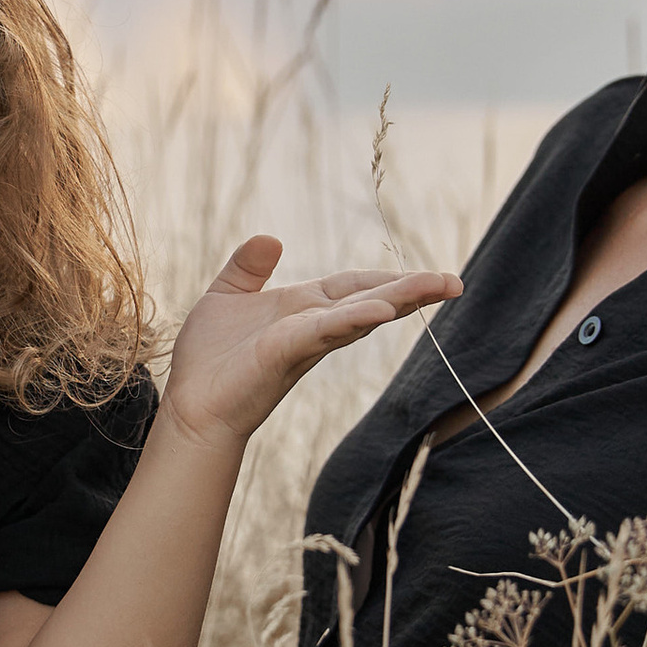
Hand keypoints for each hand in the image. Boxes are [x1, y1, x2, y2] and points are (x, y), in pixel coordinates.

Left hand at [160, 236, 460, 452]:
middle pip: (372, 300)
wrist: (191, 408)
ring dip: (398, 299)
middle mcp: (313, 325)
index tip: (429, 276)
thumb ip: (248, 269)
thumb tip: (272, 238)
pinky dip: (351, 319)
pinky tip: (379, 310)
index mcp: (303, 309)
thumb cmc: (209, 362)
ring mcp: (303, 340)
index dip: (389, 279)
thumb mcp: (225, 298)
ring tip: (438, 286)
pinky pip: (323, 330)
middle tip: (455, 282)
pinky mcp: (284, 352)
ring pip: (360, 314)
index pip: (355, 288)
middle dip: (414, 290)